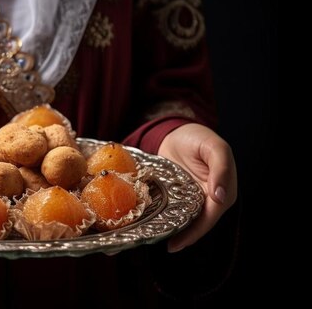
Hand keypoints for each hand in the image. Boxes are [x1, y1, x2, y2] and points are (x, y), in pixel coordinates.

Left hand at [157, 123, 236, 252]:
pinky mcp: (177, 196)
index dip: (199, 228)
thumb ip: (221, 168)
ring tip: (162, 243)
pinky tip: (154, 227)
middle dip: (187, 236)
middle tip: (171, 247)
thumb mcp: (214, 147)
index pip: (212, 214)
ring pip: (187, 219)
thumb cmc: (198, 137)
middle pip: (200, 221)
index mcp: (223, 188)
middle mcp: (209, 197)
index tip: (182, 239)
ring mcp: (192, 198)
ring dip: (177, 232)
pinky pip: (173, 210)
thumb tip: (220, 196)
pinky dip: (166, 219)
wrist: (175, 132)